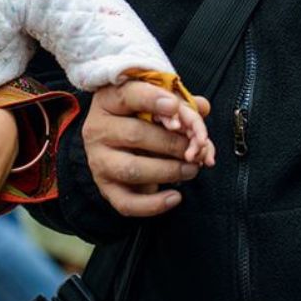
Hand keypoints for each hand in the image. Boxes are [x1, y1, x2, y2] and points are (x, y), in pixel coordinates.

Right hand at [83, 79, 211, 217]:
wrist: (114, 142)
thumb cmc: (139, 116)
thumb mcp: (155, 102)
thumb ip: (179, 103)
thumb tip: (203, 107)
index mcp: (108, 100)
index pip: (128, 96)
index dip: (152, 100)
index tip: (175, 107)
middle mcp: (97, 129)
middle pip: (135, 135)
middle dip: (172, 143)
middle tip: (195, 149)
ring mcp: (98, 160)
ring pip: (133, 169)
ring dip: (169, 171)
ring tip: (191, 169)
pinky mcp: (105, 187)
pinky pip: (127, 203)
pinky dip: (154, 204)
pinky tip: (175, 197)